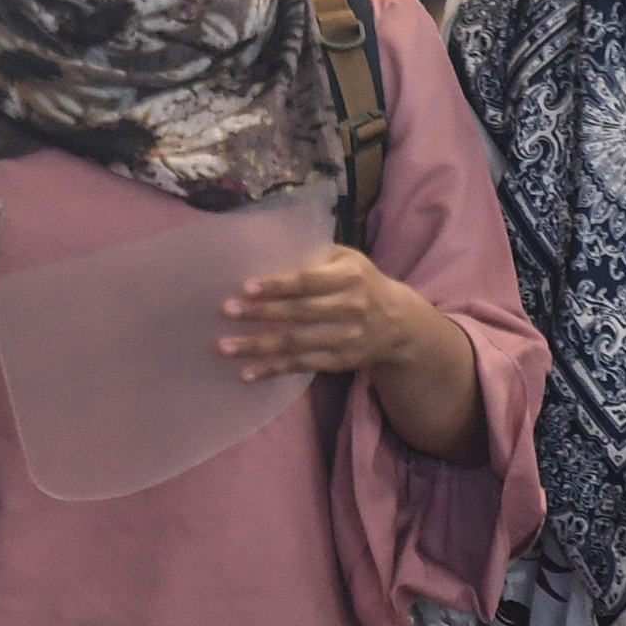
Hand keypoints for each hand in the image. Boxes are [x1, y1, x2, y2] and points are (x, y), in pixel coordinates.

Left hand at [218, 247, 436, 383]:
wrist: (400, 323)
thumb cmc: (362, 282)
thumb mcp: (349, 260)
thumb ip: (316, 256)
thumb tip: (268, 252)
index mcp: (350, 277)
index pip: (309, 281)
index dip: (278, 285)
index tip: (247, 287)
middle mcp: (351, 307)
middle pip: (299, 313)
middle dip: (261, 313)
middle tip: (227, 312)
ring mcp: (346, 338)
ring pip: (296, 344)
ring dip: (258, 346)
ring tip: (225, 347)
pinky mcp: (340, 361)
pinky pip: (301, 366)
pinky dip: (273, 370)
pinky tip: (246, 373)